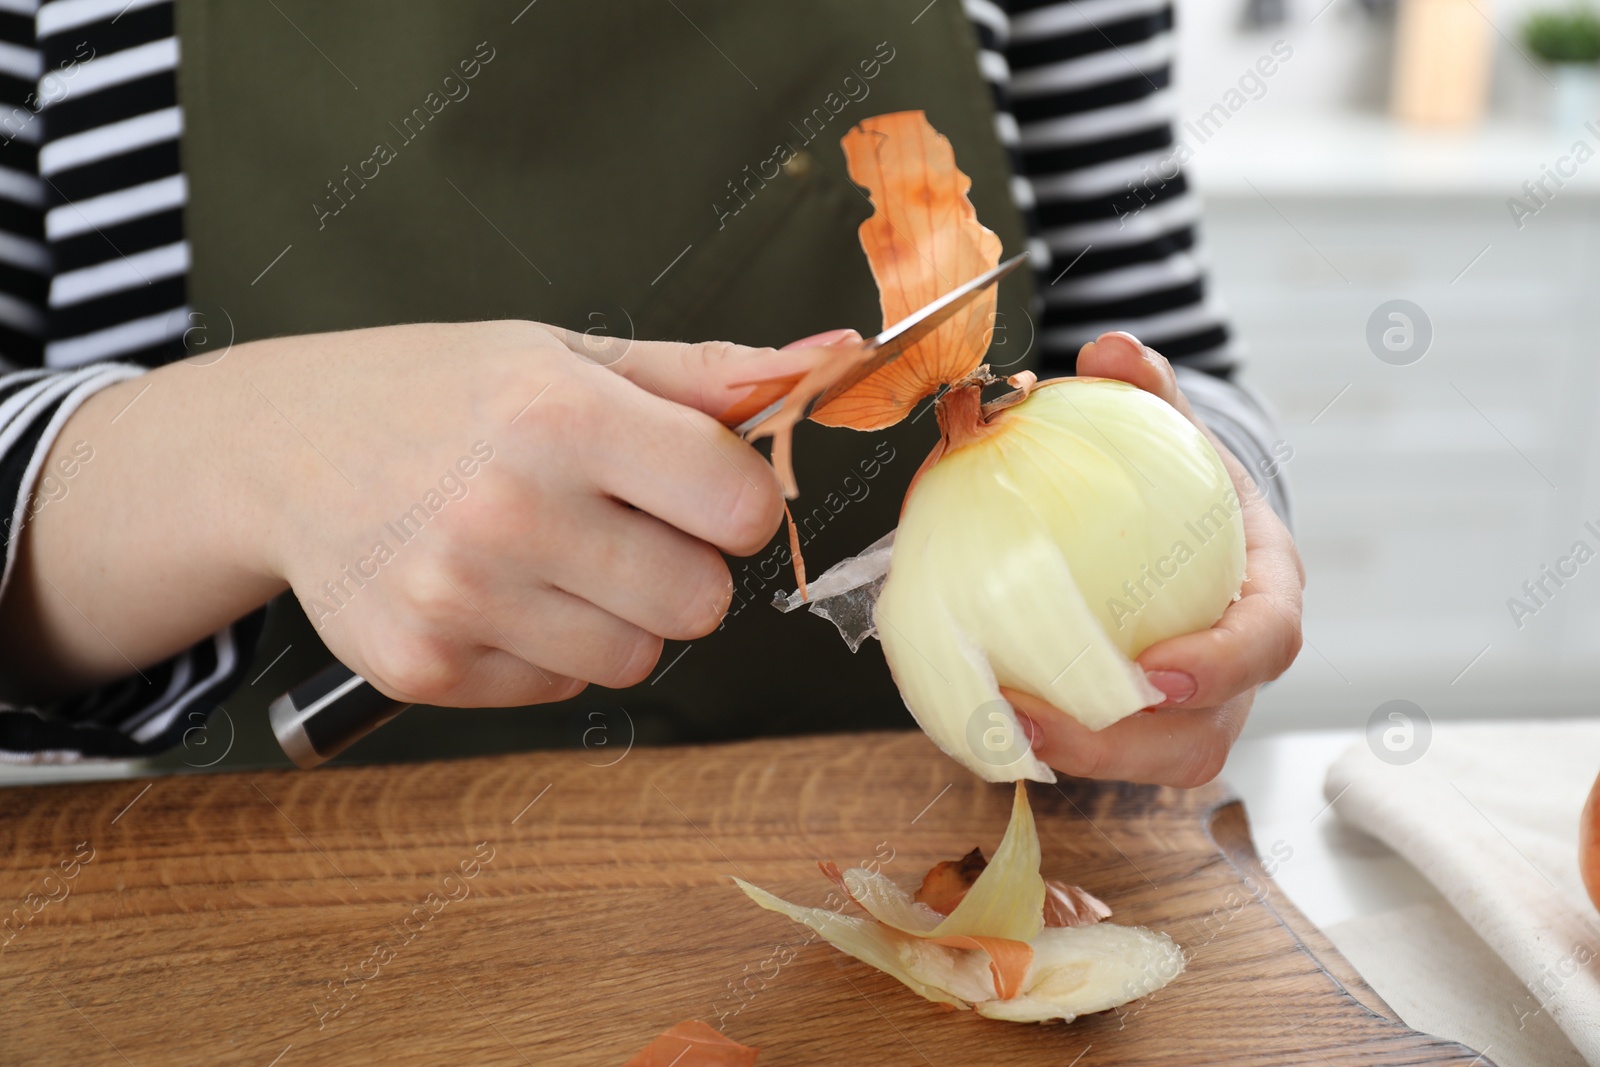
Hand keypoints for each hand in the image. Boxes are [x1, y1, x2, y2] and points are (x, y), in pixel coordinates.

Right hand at [0, 321, 829, 705]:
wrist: (282, 448)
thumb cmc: (443, 393)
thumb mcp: (569, 356)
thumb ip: (708, 376)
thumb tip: (834, 360)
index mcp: (559, 414)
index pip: (741, 505)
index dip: (732, 499)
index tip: (693, 483)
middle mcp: (508, 509)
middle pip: (701, 602)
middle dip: (681, 566)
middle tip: (615, 521)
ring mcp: (459, 599)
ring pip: (637, 659)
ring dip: (617, 616)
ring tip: (550, 554)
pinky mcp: (423, 668)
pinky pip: (561, 691)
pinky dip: (546, 651)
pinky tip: (496, 590)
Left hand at [1003, 331, 1304, 786]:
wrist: (1191, 533)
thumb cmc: (1189, 485)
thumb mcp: (1176, 431)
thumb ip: (1149, 390)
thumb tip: (1107, 351)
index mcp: (1266, 598)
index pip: (1267, 643)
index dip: (1222, 667)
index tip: (1158, 672)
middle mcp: (1236, 676)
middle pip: (1201, 739)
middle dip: (1123, 746)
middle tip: (1037, 715)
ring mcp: (1194, 716)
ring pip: (1146, 764)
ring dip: (1070, 757)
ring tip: (994, 722)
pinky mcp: (1142, 734)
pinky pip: (1098, 753)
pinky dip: (1044, 744)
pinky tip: (977, 714)